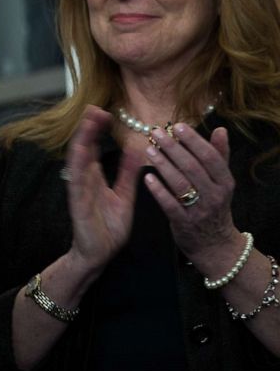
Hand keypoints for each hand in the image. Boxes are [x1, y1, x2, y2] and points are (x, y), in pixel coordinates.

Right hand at [66, 105, 145, 274]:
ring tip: (89, 121)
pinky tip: (82, 150)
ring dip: (82, 139)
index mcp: (95, 176)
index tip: (105, 112)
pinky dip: (79, 163)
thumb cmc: (109, 226)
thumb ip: (128, 174)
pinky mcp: (77, 201)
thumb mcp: (124, 196)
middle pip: (84, 147)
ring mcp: (79, 188)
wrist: (100, 253)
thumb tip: (136, 149)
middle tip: (95, 108)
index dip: (98, 129)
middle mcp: (84, 178)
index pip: (95, 146)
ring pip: (78, 158)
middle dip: (88, 127)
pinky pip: (77, 179)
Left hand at [143, 124, 239, 264]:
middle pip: (193, 168)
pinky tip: (146, 177)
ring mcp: (199, 210)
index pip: (210, 157)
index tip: (177, 126)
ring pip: (180, 184)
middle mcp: (214, 195)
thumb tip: (220, 129)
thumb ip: (219, 156)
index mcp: (225, 182)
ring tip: (149, 149)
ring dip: (163, 165)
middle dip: (173, 148)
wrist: (216, 245)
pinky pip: (170, 204)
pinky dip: (158, 190)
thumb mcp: (221, 182)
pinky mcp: (184, 223)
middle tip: (156, 133)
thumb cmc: (214, 206)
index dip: (194, 140)